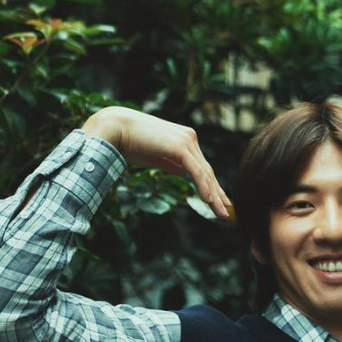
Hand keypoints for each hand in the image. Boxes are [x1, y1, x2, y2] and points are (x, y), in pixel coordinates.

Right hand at [82, 107, 229, 219]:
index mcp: (185, 139)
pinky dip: (203, 186)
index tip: (218, 200)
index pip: (202, 166)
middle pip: (207, 171)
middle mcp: (189, 138)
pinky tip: (208, 200)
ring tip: (221, 213)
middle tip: (226, 211)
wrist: (116, 128)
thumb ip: (171, 163)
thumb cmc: (131, 142)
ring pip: (204, 172)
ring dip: (214, 195)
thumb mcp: (156, 157)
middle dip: (217, 193)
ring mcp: (186, 141)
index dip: (211, 185)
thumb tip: (183, 172)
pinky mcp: (180, 147)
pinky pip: (196, 170)